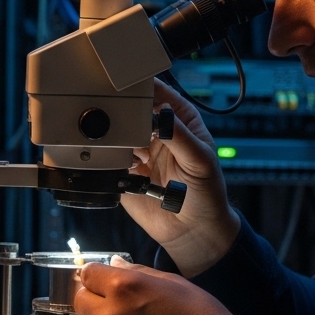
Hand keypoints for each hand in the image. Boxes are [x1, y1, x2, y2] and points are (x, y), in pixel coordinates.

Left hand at [76, 256, 237, 314]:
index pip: (88, 274)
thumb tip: (115, 264)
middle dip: (92, 296)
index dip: (95, 274)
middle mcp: (111, 314)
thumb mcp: (172, 282)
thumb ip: (137, 272)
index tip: (101, 278)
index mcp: (124, 287)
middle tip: (110, 300)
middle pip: (80, 300)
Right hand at [123, 79, 239, 276]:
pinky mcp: (124, 171)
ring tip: (112, 139)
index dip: (143, 85)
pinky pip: (109, 157)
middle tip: (110, 110)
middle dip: (121, 108)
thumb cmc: (207, 195)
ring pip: (118, 132)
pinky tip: (115, 161)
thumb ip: (179, 136)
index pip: (159, 93)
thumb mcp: (200, 161)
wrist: (191, 231)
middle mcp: (157, 132)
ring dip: (112, 134)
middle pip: (133, 109)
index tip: (126, 83)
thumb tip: (161, 113)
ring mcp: (139, 151)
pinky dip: (108, 156)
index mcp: (179, 121)